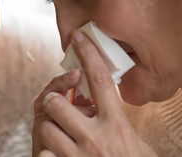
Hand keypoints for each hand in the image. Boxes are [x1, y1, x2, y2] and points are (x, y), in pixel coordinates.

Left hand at [32, 29, 155, 156]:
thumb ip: (118, 123)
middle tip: (57, 104)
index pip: (101, 80)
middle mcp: (97, 139)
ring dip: (50, 129)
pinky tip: (59, 156)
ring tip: (60, 135)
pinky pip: (44, 155)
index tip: (78, 37)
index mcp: (117, 126)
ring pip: (47, 128)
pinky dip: (48, 154)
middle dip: (54, 101)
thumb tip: (103, 104)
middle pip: (58, 102)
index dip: (88, 54)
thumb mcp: (136, 144)